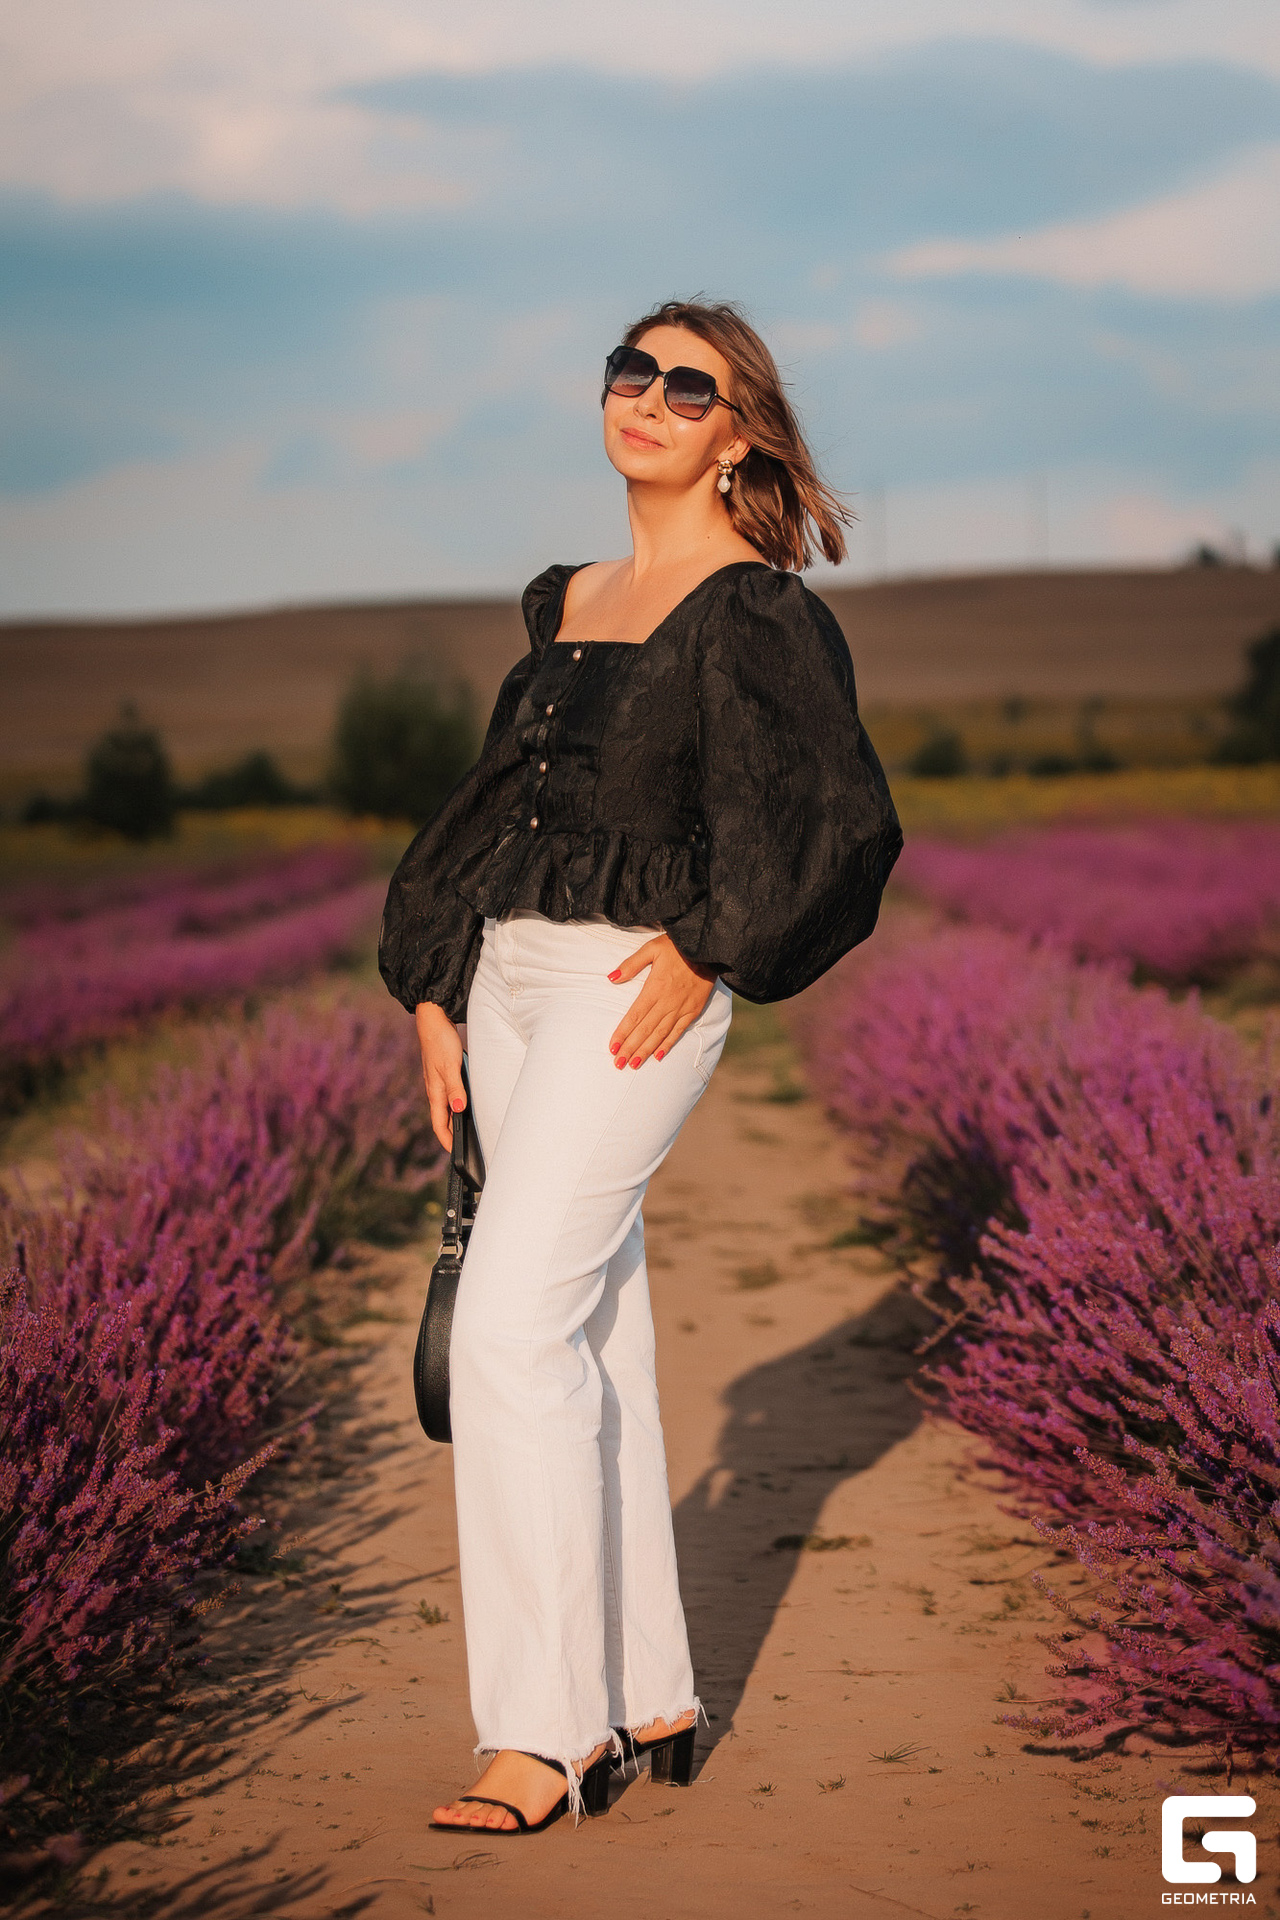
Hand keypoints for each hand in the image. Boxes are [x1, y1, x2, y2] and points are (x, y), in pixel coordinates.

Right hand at [415, 1001, 465, 1152]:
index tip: (457, 1153)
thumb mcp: (450, 1065)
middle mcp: (435, 1089)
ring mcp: (439, 1081)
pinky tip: (468, 1103)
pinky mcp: (444, 1073)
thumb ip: (455, 1088)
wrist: (432, 1019)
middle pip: (442, 1118)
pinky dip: (458, 1103)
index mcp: (435, 1091)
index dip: (446, 1140)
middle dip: (451, 1134)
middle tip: (466, 1146)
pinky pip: (451, 1094)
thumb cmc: (440, 1041)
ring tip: (468, 1130)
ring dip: (455, 1119)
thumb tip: (458, 1110)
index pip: (438, 1124)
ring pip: (447, 1106)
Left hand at [606, 933, 719, 1069]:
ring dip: (646, 1051)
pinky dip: (668, 1044)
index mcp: (654, 988)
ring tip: (633, 1065)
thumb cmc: (677, 946)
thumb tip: (611, 978)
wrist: (709, 947)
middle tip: (618, 1064)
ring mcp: (681, 1008)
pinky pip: (678, 1031)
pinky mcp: (693, 1010)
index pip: (634, 1016)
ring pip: (660, 1034)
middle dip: (630, 1048)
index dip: (622, 1033)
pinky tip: (658, 1056)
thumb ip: (631, 964)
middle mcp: (667, 1002)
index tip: (612, 1047)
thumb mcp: (651, 948)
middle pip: (645, 1030)